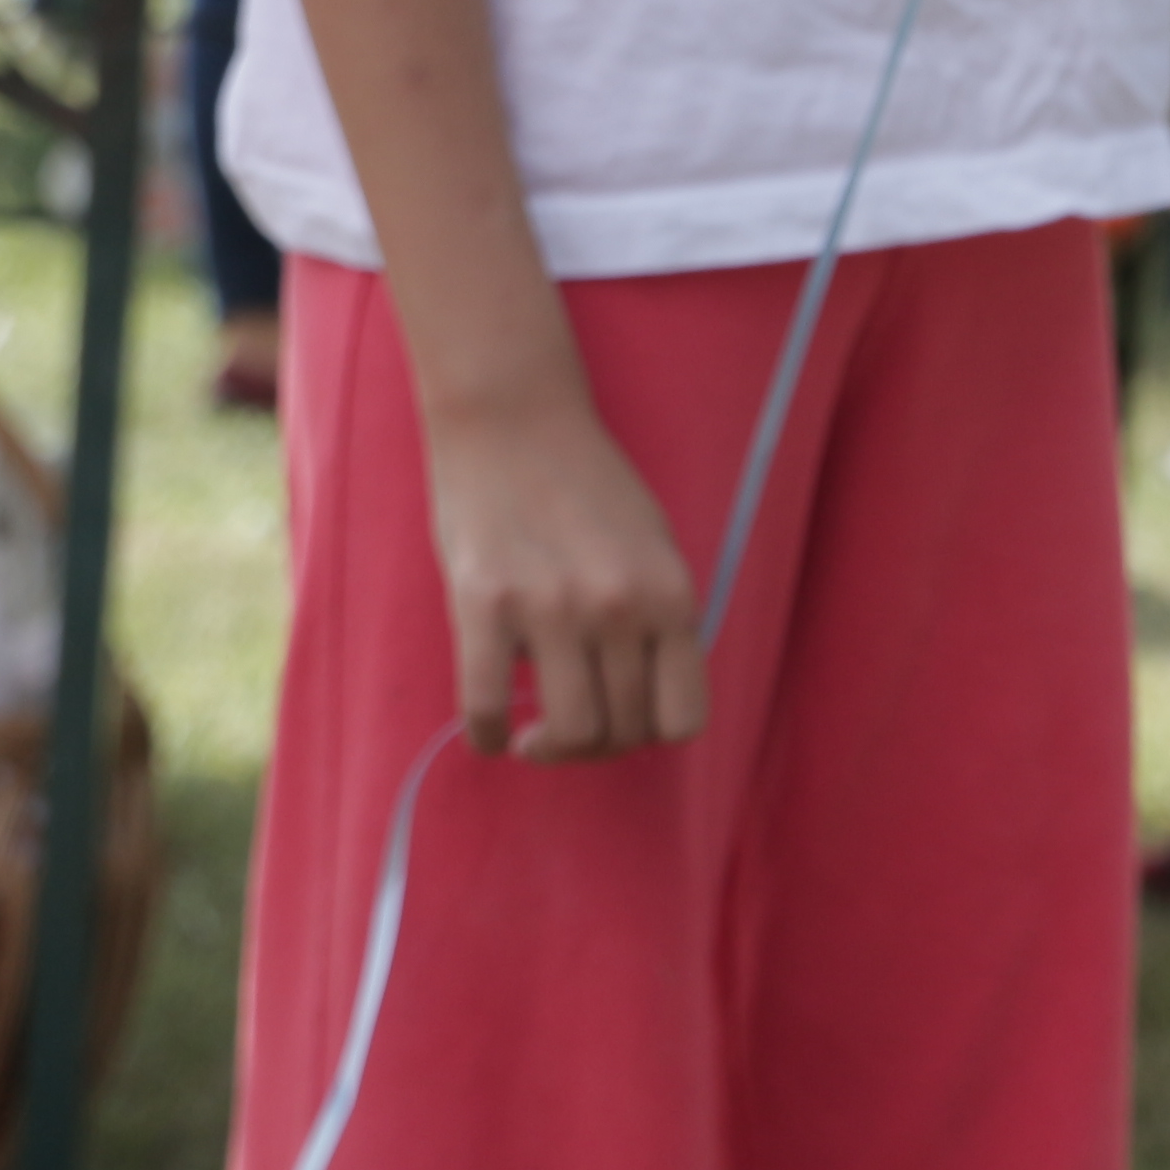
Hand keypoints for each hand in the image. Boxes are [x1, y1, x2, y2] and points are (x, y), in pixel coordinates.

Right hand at [424, 388, 704, 758]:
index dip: (650, 735)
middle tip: (565, 732)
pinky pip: (488, 705)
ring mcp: (553, 608)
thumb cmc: (586, 486)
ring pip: (567, 733)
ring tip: (531, 736)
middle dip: (594, 747)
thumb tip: (639, 698)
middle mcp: (621, 607)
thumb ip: (655, 618)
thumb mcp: (652, 548)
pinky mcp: (485, 604)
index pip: (683, 717)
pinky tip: (490, 729)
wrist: (516, 420)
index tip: (624, 723)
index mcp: (671, 595)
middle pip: (621, 732)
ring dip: (546, 750)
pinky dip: (488, 735)